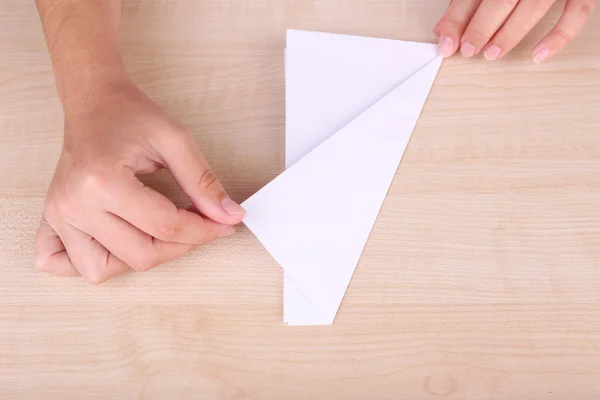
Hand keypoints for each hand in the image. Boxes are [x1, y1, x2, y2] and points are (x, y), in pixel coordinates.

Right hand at [34, 81, 244, 283]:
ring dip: (140, 257)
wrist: (93, 102)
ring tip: (157, 232)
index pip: (165, 226)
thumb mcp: (175, 140)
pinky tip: (114, 244)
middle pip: (140, 255)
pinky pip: (62, 264)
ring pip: (102, 270)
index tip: (222, 224)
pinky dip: (90, 263)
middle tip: (198, 224)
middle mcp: (74, 204)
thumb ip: (203, 181)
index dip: (203, 230)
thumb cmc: (129, 115)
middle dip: (180, 245)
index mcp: (102, 181)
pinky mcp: (51, 220)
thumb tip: (229, 216)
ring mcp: (58, 215)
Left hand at [434, 0, 595, 62]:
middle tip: (468, 50)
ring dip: (509, 34)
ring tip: (491, 54)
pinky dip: (558, 36)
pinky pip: (576, 13)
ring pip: (533, 7)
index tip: (447, 44)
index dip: (457, 19)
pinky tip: (538, 55)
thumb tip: (443, 28)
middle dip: (481, 27)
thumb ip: (467, 1)